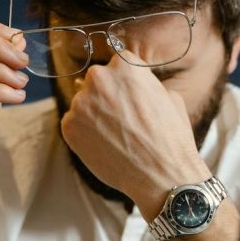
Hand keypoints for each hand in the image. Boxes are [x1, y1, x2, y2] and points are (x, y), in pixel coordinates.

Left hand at [60, 52, 210, 220]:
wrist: (161, 174)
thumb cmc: (170, 138)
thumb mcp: (169, 97)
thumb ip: (145, 84)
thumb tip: (136, 85)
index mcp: (125, 66)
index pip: (116, 65)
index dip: (123, 83)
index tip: (128, 97)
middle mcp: (99, 79)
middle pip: (96, 81)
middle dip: (105, 96)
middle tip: (120, 118)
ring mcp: (81, 103)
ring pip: (83, 103)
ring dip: (94, 115)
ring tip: (114, 136)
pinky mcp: (69, 126)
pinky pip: (73, 124)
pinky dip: (84, 133)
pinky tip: (104, 145)